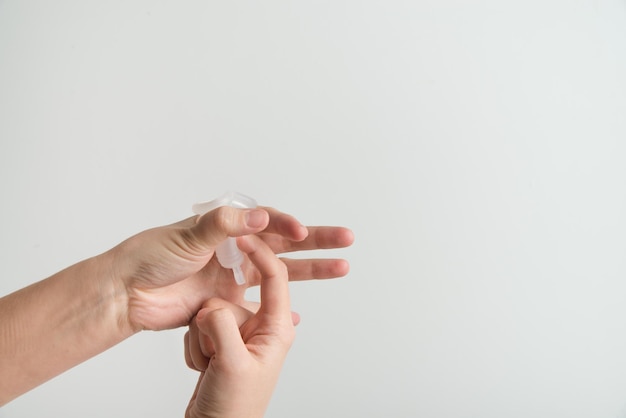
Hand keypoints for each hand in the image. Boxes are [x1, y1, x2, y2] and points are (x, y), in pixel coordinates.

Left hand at [110, 206, 352, 331]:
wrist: (127, 295)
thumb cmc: (149, 257)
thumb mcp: (187, 235)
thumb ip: (224, 226)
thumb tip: (260, 217)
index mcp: (226, 227)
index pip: (267, 222)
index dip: (288, 225)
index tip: (302, 232)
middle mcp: (234, 250)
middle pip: (284, 244)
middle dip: (316, 242)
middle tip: (345, 239)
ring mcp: (233, 277)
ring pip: (281, 273)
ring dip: (310, 272)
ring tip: (340, 267)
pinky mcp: (227, 303)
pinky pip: (262, 305)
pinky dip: (281, 309)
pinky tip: (300, 313)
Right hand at [184, 235, 294, 417]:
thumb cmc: (234, 407)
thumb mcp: (230, 364)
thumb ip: (222, 326)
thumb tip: (211, 306)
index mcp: (276, 327)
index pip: (275, 276)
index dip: (260, 253)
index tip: (241, 237)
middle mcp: (260, 325)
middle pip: (235, 295)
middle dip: (217, 319)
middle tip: (214, 347)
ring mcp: (238, 331)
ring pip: (212, 308)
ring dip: (203, 336)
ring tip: (210, 364)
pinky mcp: (219, 338)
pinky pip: (201, 323)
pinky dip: (196, 343)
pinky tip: (203, 366)